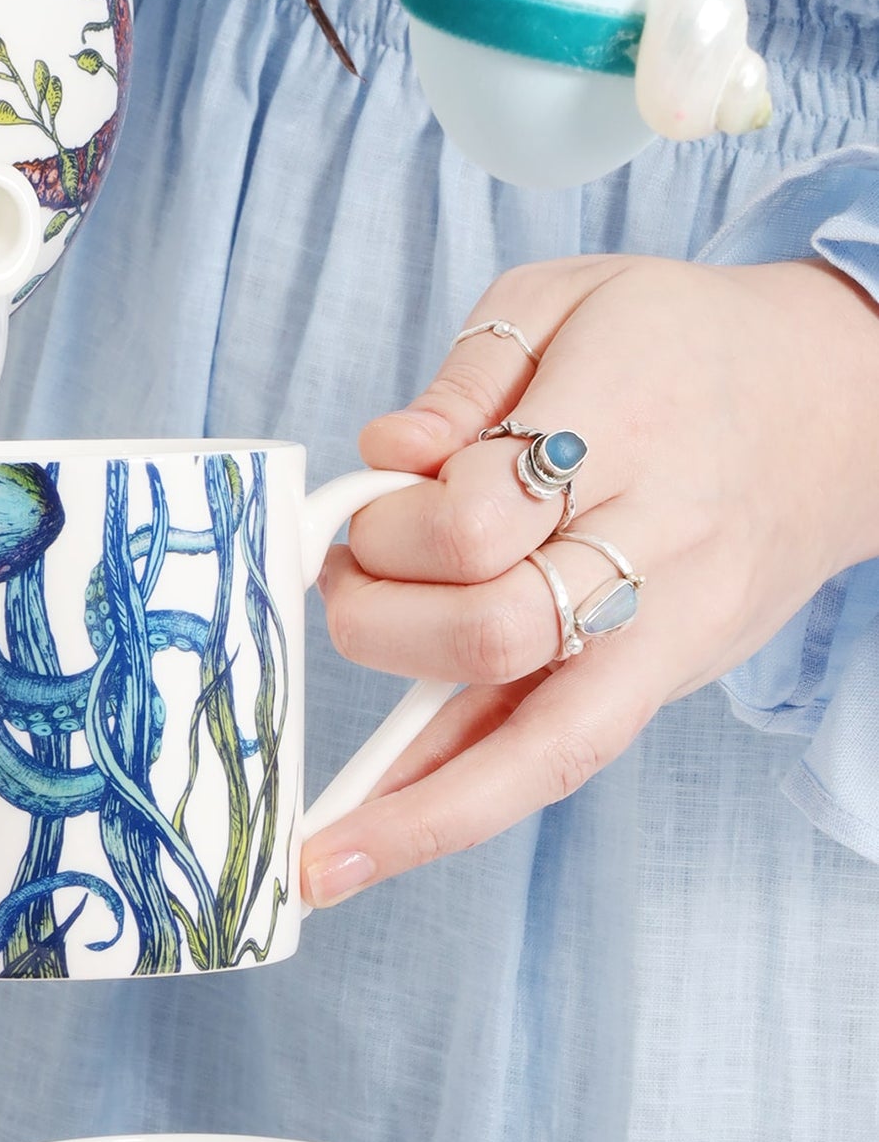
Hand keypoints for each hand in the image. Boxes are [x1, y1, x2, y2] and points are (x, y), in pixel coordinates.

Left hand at [302, 254, 878, 905]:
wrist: (838, 404)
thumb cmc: (680, 343)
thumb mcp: (570, 295)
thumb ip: (468, 371)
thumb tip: (385, 455)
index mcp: (624, 424)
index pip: (478, 513)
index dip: (388, 523)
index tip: (361, 505)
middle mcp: (656, 539)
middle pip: (494, 631)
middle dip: (381, 624)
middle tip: (347, 583)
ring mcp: (671, 627)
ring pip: (542, 743)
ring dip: (408, 793)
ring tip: (315, 842)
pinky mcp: (671, 678)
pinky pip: (565, 762)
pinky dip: (462, 810)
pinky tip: (378, 846)